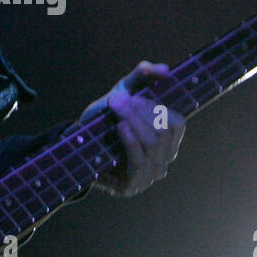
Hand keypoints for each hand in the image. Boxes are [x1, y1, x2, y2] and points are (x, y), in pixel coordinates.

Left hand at [78, 61, 185, 196]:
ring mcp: (150, 176)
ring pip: (152, 145)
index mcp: (168, 140)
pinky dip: (131, 141)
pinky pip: (140, 162)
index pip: (178, 123)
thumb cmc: (106, 118)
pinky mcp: (132, 186)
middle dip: (140, 112)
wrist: (77, 144)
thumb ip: (143, 74)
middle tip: (118, 99)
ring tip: (116, 108)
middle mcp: (164, 160)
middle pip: (163, 132)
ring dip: (132, 121)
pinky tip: (120, 126)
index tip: (137, 97)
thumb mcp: (124, 90)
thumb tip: (166, 70)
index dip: (159, 108)